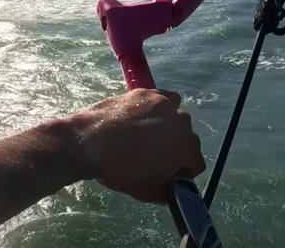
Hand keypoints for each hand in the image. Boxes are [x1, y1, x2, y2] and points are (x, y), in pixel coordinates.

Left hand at [66, 89, 205, 203]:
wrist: (89, 142)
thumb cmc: (120, 170)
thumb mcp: (148, 192)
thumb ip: (169, 192)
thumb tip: (174, 187)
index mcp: (187, 146)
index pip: (195, 163)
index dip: (182, 173)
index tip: (166, 175)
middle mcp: (182, 120)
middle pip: (186, 138)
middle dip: (174, 149)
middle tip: (151, 156)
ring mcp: (164, 102)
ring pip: (174, 117)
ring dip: (166, 127)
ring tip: (143, 136)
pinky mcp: (147, 92)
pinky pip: (160, 101)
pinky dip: (155, 109)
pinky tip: (138, 119)